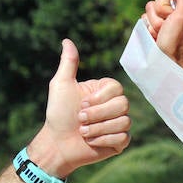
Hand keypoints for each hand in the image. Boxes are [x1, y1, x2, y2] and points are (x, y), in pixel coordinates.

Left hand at [24, 39, 130, 178]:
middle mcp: (114, 106)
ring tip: (83, 132)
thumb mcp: (61, 85)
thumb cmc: (58, 114)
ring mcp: (119, 124)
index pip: (117, 87)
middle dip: (98, 114)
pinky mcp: (120, 141)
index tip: (82, 103)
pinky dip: (103, 140)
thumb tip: (67, 40)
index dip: (100, 98)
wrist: (58, 143)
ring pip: (124, 122)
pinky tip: (91, 142)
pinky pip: (123, 138)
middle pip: (123, 105)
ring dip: (98, 129)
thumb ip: (69, 63)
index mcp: (103, 91)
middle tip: (80, 120)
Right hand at [145, 0, 182, 75]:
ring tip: (162, 32)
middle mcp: (179, 9)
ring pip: (152, 5)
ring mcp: (166, 17)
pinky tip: (156, 36)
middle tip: (168, 22)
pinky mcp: (155, 24)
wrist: (165, 62)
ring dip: (156, 20)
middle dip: (163, 8)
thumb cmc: (177, 41)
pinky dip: (149, 27)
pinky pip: (146, 16)